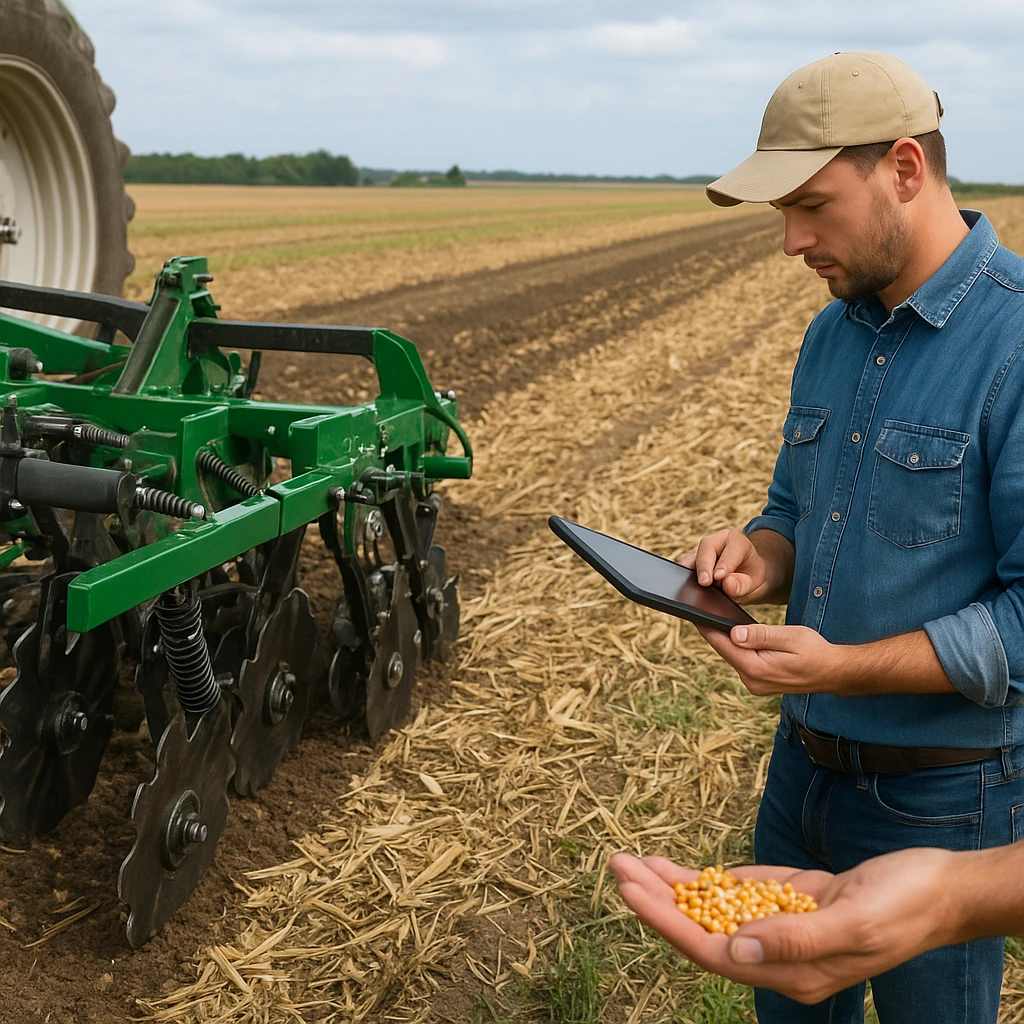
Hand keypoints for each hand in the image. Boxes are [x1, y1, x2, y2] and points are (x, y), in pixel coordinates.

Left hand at [610, 848, 961, 1004]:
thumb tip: (737, 951)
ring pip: (710, 911)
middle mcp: (777, 955)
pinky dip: (699, 880)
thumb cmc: (906, 906)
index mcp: (793, 972)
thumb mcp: (856, 922)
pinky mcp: (784, 900)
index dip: (667, 921)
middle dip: (655, 900)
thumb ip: (797, 940)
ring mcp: (778, 927)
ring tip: (629, 862)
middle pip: (700, 930)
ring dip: (669, 887)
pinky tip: (670, 868)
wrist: (939, 887)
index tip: (631, 890)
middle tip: (615, 866)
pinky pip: (731, 894)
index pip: (712, 950)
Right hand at [678, 529, 775, 602]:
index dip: (725, 563)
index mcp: (738, 541)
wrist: (746, 577)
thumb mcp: (755, 583)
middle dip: (704, 565)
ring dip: (690, 570)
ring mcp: (703, 550)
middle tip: (704, 583)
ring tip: (691, 585)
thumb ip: (743, 584)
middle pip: (706, 546)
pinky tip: (687, 586)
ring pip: (691, 555)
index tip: (719, 577)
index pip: (731, 550)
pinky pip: (684, 565)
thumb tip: (727, 584)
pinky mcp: (691, 559)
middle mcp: (718, 541)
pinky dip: (684, 574)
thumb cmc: (751, 577)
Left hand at [696, 621, 844, 695]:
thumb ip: (762, 635)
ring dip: (725, 639)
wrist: (833, 673)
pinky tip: (734, 633)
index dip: (707, 627)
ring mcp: (754, 683)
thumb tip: (734, 633)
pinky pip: (742, 661)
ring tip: (713, 617)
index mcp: (756, 669)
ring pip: (733, 656)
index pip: (723, 645)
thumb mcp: (791, 638)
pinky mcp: (758, 682)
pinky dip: (737, 647)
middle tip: (700, 608)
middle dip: (714, 630)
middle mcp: (751, 680)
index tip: (693, 612)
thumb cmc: (816, 652)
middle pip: (724, 650)